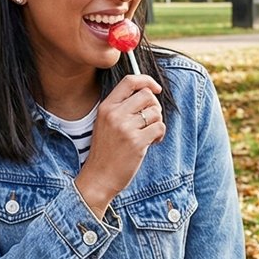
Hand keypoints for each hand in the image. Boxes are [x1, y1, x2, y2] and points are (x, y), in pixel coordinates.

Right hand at [74, 74, 165, 218]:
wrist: (99, 177)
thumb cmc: (106, 151)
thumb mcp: (105, 123)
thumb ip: (121, 107)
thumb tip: (148, 92)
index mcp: (106, 107)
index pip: (130, 81)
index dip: (147, 81)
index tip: (156, 89)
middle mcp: (115, 114)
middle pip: (147, 95)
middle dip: (155, 106)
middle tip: (151, 120)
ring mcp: (125, 128)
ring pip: (155, 112)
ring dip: (157, 122)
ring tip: (150, 134)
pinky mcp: (137, 142)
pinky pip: (160, 127)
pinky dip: (160, 134)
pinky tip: (152, 142)